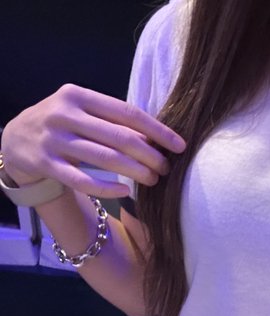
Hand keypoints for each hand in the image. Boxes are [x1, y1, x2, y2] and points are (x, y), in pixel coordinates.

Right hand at [0, 83, 185, 197]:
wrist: (15, 138)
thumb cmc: (63, 124)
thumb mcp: (82, 110)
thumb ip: (113, 120)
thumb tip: (157, 139)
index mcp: (78, 95)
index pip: (128, 113)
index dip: (157, 131)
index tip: (180, 145)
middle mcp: (64, 115)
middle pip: (120, 137)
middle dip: (149, 155)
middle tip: (166, 168)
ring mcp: (53, 140)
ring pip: (104, 159)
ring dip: (135, 172)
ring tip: (153, 180)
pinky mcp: (45, 164)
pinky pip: (82, 180)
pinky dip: (106, 188)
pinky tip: (125, 192)